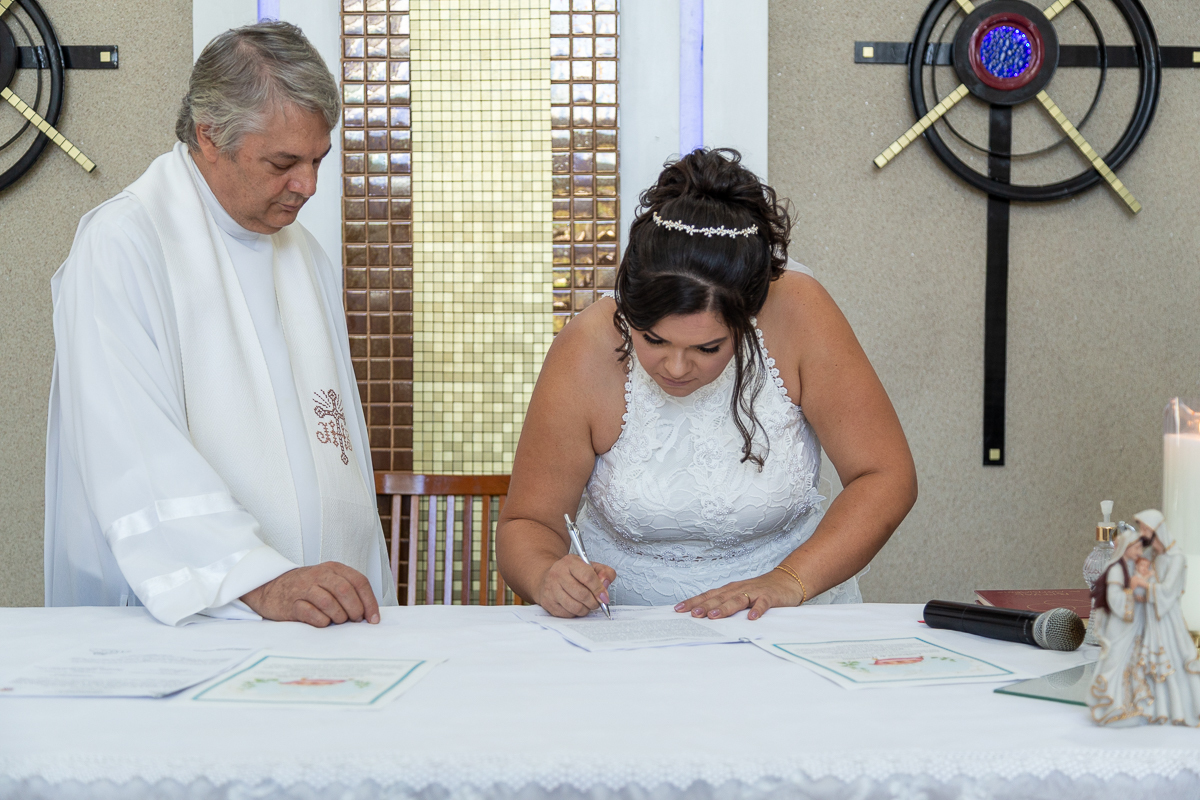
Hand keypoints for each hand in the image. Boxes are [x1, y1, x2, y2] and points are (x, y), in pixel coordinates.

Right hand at [242, 562, 380, 626]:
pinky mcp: (291, 604)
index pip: (359, 581)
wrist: (271, 589)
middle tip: (355, 620)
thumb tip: (369, 614)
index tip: (373, 619)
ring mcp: (304, 588)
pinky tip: (323, 622)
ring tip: (338, 621)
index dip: (369, 602)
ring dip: (339, 616)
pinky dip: (322, 621)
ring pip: (329, 602)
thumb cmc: (306, 588)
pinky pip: (311, 614)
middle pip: (345, 591)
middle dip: (355, 609)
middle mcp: (319, 575)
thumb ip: (348, 591)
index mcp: (333, 568)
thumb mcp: (328, 581)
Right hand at [536, 555, 614, 617]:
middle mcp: (558, 574)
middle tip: (597, 602)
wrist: (547, 577)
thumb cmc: (571, 573)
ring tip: (587, 604)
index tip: (604, 597)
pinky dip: (575, 613)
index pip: (588, 577)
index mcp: (570, 562)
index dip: (599, 589)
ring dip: (585, 609)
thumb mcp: (589, 566)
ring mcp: (551, 589)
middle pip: (582, 594)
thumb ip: (604, 572)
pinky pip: (567, 614)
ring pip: (575, 607)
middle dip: (593, 602)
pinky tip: (575, 606)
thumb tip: (605, 584)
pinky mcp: (548, 602)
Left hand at [674, 569, 803, 620]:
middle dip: (704, 606)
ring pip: (737, 600)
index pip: (708, 595)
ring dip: (725, 608)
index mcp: (729, 590)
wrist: (786, 580)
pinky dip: (757, 610)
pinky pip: (762, 603)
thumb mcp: (740, 596)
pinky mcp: (769, 596)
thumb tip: (704, 619)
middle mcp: (738, 589)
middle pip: (719, 598)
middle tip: (692, 615)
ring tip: (714, 617)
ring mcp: (754, 591)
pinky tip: (751, 618)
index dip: (693, 602)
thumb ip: (726, 605)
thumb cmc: (759, 591)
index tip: (678, 609)